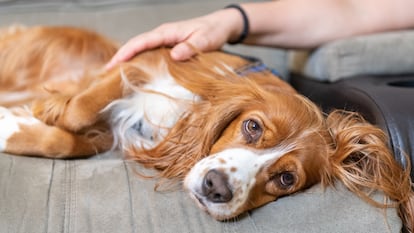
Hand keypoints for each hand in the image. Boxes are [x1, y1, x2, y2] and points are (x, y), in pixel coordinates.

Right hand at [105, 9, 242, 69]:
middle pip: (136, 44)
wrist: (221, 26)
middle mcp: (163, 35)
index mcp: (168, 32)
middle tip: (106, 72)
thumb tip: (174, 55)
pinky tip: (134, 71)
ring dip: (127, 59)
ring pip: (141, 49)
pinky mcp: (168, 46)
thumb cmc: (213, 32)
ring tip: (114, 74)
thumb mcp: (206, 40)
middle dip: (120, 57)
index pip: (142, 41)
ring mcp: (164, 40)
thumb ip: (191, 47)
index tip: (114, 64)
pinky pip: (149, 53)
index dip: (126, 52)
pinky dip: (139, 60)